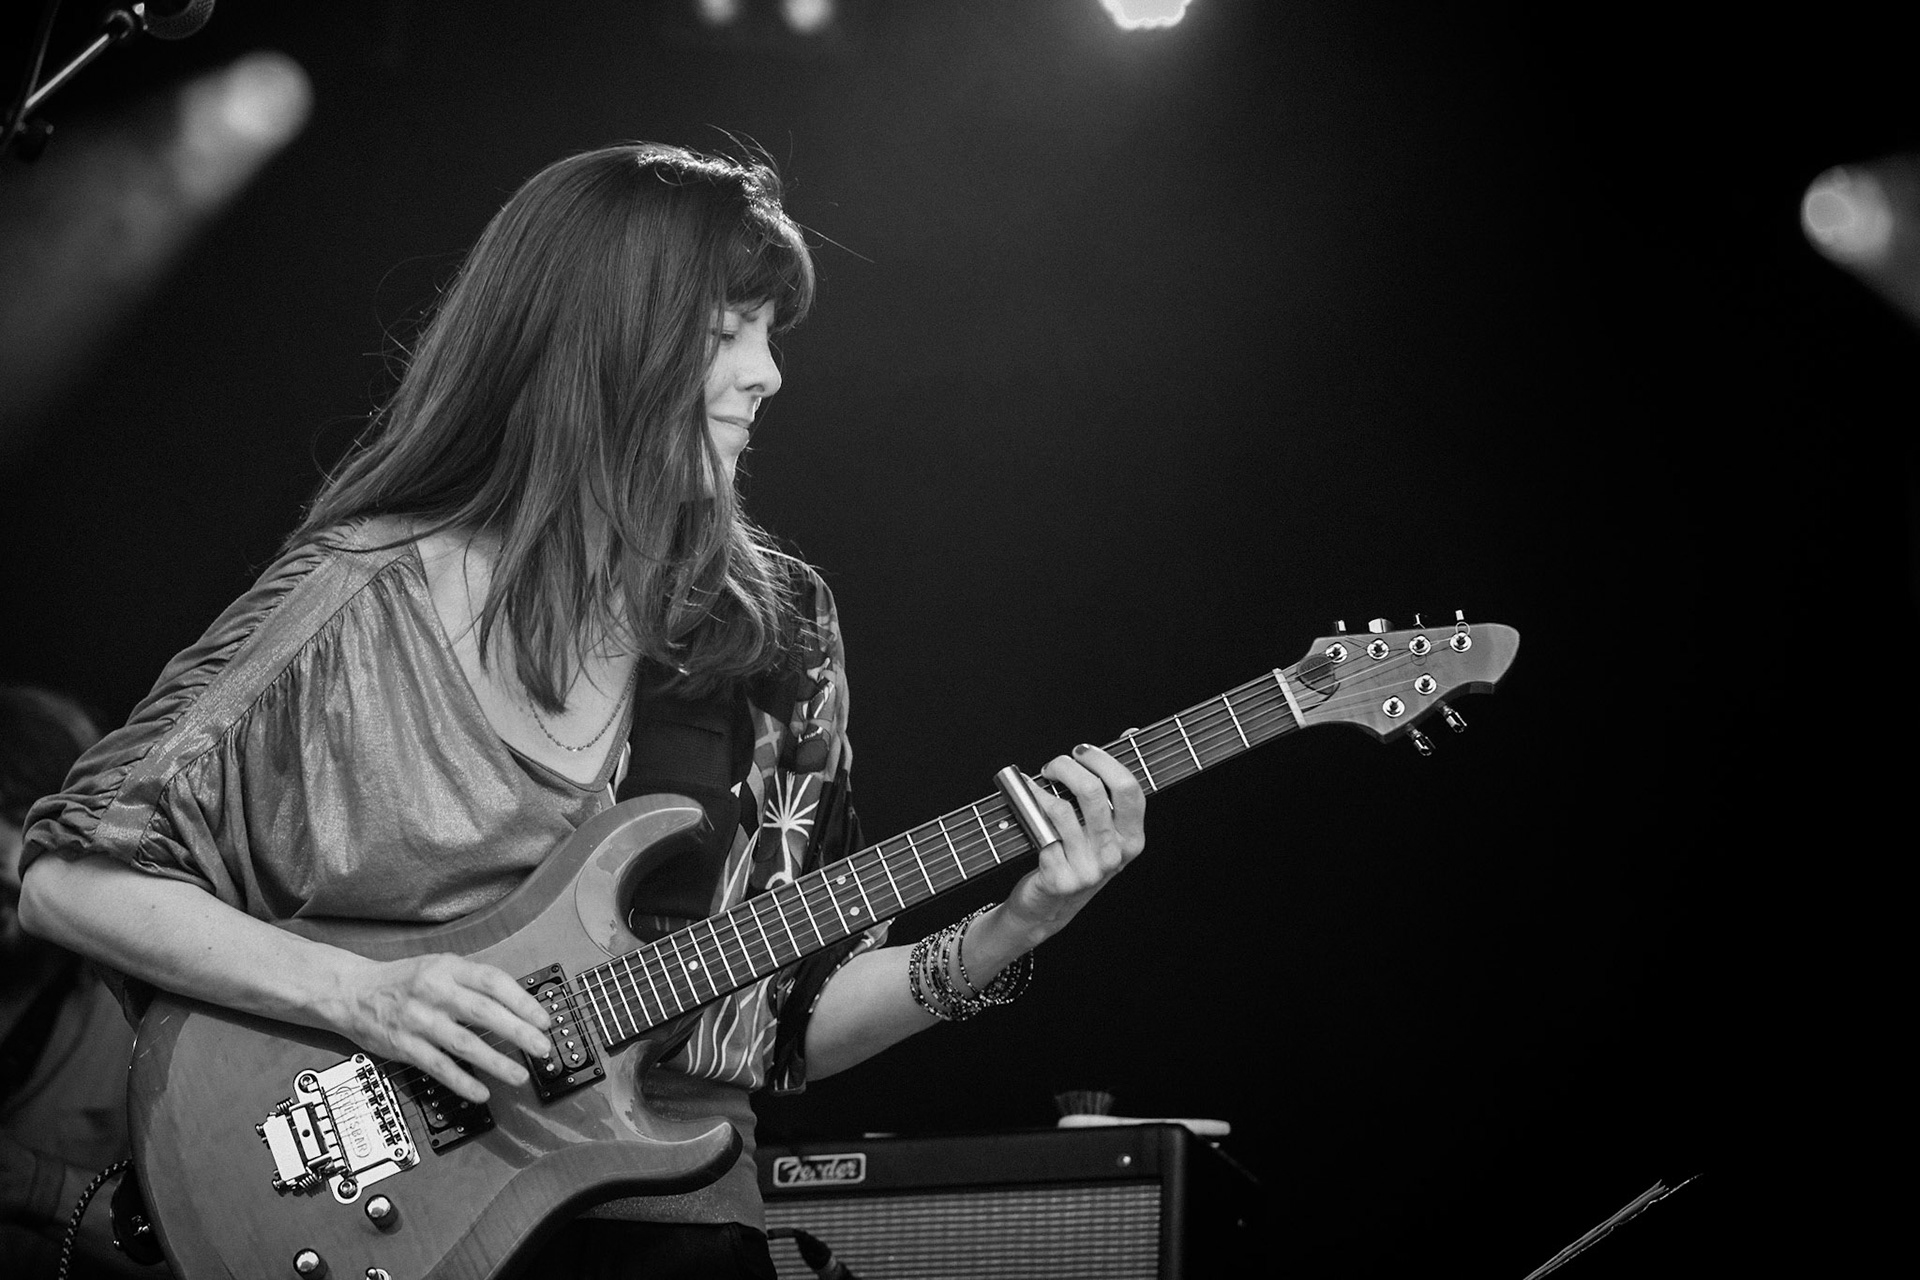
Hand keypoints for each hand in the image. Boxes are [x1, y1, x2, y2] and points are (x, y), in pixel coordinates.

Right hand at [334, 953, 552, 1103]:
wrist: (351, 992)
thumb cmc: (403, 980)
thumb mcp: (439, 967)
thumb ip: (472, 983)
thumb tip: (516, 1005)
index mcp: (448, 968)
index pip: (493, 981)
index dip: (522, 1001)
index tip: (543, 1019)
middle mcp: (434, 992)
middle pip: (483, 1012)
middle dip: (518, 1032)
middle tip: (541, 1048)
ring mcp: (418, 1020)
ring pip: (463, 1043)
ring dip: (495, 1062)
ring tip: (519, 1076)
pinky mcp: (404, 1046)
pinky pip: (438, 1066)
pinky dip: (461, 1081)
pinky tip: (481, 1093)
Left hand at [1003, 744, 1146, 940]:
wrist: (1049, 907)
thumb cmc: (1076, 857)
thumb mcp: (1103, 828)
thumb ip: (1114, 785)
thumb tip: (1131, 733)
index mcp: (1132, 839)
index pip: (1129, 788)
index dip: (1104, 760)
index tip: (1083, 751)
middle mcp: (1114, 856)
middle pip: (1092, 792)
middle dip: (1066, 766)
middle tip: (1054, 765)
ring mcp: (1088, 870)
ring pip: (1061, 809)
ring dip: (1042, 787)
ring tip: (1036, 783)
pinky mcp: (1059, 878)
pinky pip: (1040, 831)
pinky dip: (1027, 808)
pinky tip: (1023, 801)